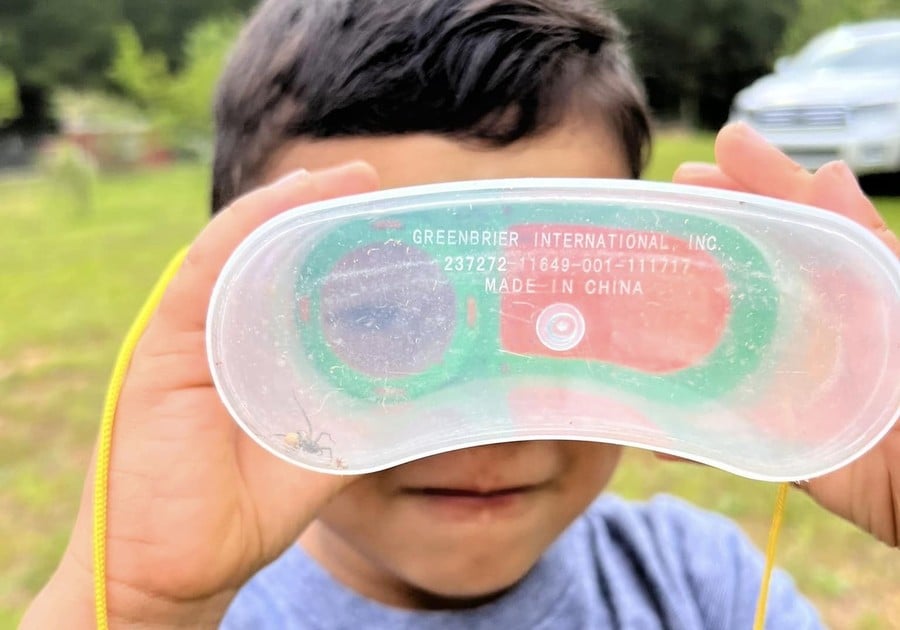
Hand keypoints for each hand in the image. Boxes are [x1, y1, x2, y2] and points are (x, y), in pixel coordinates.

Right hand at [22, 162, 379, 627]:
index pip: (305, 282)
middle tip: (379, 188)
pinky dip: (247, 229)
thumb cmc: (249, 504)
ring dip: (293, 207)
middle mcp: (229, 329)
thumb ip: (363, 409)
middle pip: (278, 257)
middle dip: (327, 216)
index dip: (348, 247)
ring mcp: (195, 331)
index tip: (399, 222)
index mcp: (265, 348)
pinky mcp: (164, 342)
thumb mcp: (327, 445)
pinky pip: (205, 271)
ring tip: (346, 180)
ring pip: (243, 251)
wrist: (185, 564)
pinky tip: (288, 199)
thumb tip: (425, 384)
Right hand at [673, 122, 898, 547]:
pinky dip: (674, 423)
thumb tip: (829, 174)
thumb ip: (873, 246)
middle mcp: (808, 324)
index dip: (751, 184)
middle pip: (741, 272)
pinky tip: (640, 414)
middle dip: (694, 242)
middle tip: (649, 218)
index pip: (793, 221)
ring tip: (621, 304)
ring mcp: (783, 379)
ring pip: (714, 341)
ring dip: (667, 325)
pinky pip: (713, 423)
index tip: (705, 161)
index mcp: (846, 284)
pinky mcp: (770, 435)